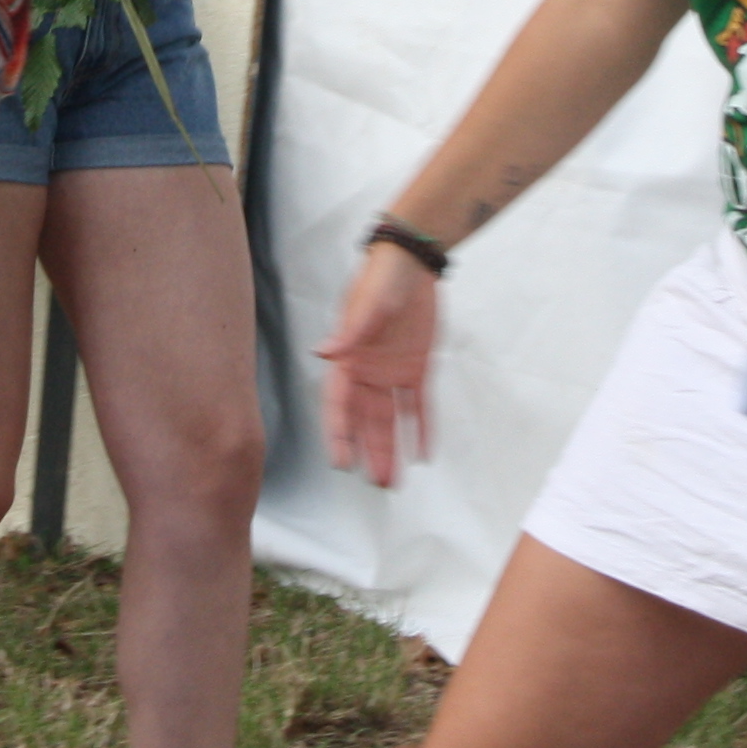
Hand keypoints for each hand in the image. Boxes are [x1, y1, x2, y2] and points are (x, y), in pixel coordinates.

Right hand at [314, 242, 441, 487]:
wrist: (412, 262)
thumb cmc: (382, 279)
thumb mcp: (367, 305)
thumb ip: (350, 333)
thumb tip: (323, 355)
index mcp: (349, 360)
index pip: (340, 405)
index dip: (339, 434)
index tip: (340, 462)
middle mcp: (367, 372)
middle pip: (366, 421)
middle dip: (369, 452)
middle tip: (376, 484)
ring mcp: (392, 373)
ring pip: (390, 420)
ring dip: (390, 448)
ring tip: (392, 481)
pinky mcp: (417, 368)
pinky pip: (419, 406)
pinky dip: (421, 428)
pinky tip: (423, 453)